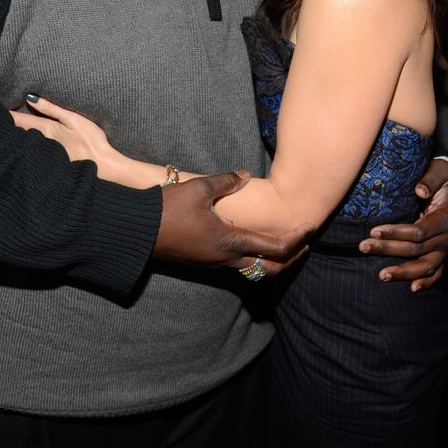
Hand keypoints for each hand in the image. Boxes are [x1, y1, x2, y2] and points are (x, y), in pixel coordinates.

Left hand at [11, 95, 112, 167]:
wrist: (102, 166)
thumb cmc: (91, 141)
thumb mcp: (73, 119)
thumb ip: (52, 109)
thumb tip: (30, 98)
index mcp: (45, 130)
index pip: (21, 120)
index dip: (6, 115)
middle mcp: (41, 143)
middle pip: (18, 133)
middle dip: (5, 127)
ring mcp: (44, 154)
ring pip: (23, 144)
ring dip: (12, 138)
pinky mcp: (50, 162)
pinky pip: (31, 153)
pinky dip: (22, 149)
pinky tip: (17, 150)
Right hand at [155, 170, 311, 276]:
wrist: (137, 232)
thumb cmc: (168, 209)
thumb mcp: (198, 188)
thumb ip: (225, 181)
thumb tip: (245, 176)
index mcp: (231, 241)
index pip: (276, 247)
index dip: (297, 239)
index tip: (309, 228)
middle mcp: (226, 259)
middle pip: (271, 269)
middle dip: (292, 258)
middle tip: (305, 244)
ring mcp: (214, 265)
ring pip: (254, 272)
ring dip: (274, 262)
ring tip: (284, 246)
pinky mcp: (204, 264)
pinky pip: (238, 268)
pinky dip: (255, 262)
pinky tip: (253, 247)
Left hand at [358, 158, 447, 290]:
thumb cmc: (442, 177)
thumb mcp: (440, 171)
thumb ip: (430, 179)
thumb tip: (419, 189)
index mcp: (445, 218)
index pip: (419, 232)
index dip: (396, 233)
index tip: (373, 231)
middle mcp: (447, 237)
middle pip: (416, 250)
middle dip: (388, 249)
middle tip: (363, 247)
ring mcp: (445, 248)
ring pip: (425, 266)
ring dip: (403, 272)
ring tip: (381, 275)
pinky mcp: (442, 254)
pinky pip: (437, 273)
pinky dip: (426, 282)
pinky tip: (411, 289)